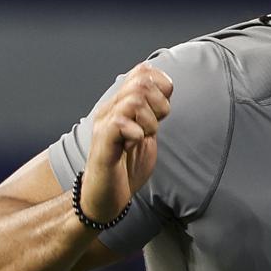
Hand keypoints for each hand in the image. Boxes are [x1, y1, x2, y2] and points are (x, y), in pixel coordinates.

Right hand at [80, 63, 172, 224]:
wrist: (104, 199)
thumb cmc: (125, 169)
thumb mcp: (145, 135)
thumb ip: (152, 114)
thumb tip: (167, 91)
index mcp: (121, 105)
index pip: (143, 71)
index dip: (162, 86)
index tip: (162, 112)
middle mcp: (110, 109)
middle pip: (141, 81)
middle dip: (160, 104)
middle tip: (154, 127)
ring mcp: (104, 124)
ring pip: (134, 100)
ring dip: (149, 120)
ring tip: (144, 137)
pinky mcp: (103, 142)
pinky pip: (121, 122)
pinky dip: (136, 133)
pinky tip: (134, 145)